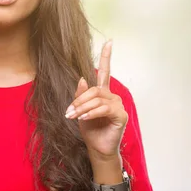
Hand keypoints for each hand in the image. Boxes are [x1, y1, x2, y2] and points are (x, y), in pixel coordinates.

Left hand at [65, 40, 127, 161]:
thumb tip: (83, 77)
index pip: (105, 71)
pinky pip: (104, 108)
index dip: (106, 56)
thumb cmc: (90, 129)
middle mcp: (112, 96)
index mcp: (103, 93)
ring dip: (82, 108)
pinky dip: (91, 113)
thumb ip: (81, 94)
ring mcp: (118, 105)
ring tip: (74, 117)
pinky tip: (83, 118)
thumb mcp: (80, 110)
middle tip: (68, 112)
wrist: (97, 148)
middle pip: (94, 89)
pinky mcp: (121, 115)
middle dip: (79, 100)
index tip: (109, 42)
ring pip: (97, 99)